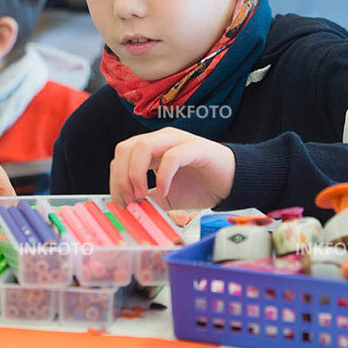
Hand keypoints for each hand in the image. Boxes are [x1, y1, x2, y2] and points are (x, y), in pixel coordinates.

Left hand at [109, 127, 234, 209]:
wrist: (231, 182)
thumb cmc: (199, 185)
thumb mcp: (166, 197)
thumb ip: (147, 198)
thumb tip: (127, 207)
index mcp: (152, 148)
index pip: (121, 155)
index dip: (116, 179)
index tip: (121, 202)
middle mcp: (161, 139)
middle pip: (126, 148)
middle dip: (122, 176)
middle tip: (130, 199)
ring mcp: (177, 141)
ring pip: (143, 146)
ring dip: (135, 173)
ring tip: (142, 195)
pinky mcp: (195, 148)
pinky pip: (171, 156)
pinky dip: (162, 175)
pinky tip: (164, 191)